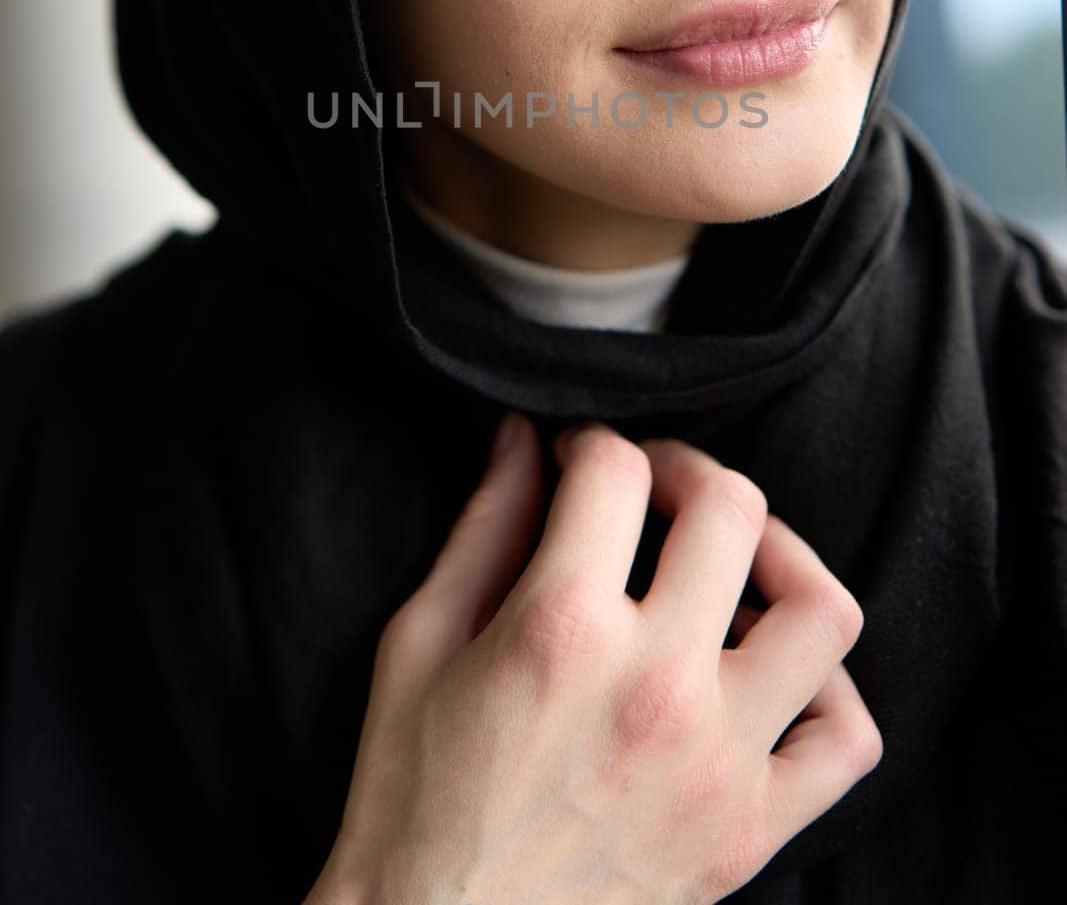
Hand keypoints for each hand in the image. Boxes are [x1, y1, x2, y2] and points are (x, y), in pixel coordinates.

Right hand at [302, 416, 881, 903]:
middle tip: (652, 489)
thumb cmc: (411, 800)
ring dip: (784, 559)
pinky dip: (827, 688)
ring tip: (733, 565)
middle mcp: (655, 686)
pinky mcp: (750, 831)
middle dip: (687, 470)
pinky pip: (848, 740)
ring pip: (821, 611)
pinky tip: (770, 670)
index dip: (594, 444)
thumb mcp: (417, 644)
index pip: (617, 472)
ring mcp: (718, 763)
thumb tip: (524, 439)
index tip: (580, 463)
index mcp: (560, 631)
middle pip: (731, 509)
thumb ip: (482, 528)